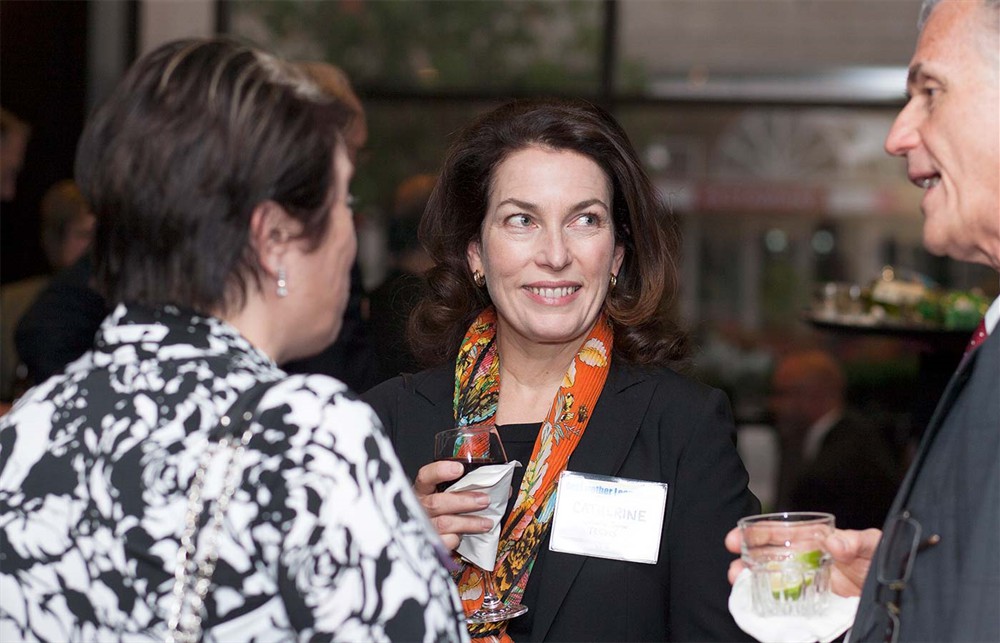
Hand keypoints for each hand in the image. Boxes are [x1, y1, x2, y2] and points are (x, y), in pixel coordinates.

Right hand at [413, 460, 492, 550]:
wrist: (427, 536)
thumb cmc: (443, 510)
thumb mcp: (448, 495)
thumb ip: (466, 488)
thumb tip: (500, 488)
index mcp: (423, 490)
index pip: (426, 476)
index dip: (440, 471)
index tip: (459, 469)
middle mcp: (420, 507)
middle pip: (437, 503)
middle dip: (463, 501)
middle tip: (484, 500)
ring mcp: (423, 525)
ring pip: (444, 523)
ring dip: (469, 522)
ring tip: (486, 523)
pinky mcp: (429, 543)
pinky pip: (444, 541)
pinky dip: (456, 538)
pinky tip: (464, 536)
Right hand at [725, 526, 882, 597]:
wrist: (893, 590)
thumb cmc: (880, 558)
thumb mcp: (871, 545)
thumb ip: (855, 541)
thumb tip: (834, 541)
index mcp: (812, 539)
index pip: (778, 532)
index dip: (754, 534)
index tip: (735, 539)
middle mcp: (804, 558)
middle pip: (767, 555)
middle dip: (745, 559)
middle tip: (733, 569)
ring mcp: (806, 580)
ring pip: (771, 577)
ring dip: (752, 579)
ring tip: (739, 584)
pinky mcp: (812, 601)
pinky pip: (785, 599)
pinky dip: (768, 601)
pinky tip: (757, 603)